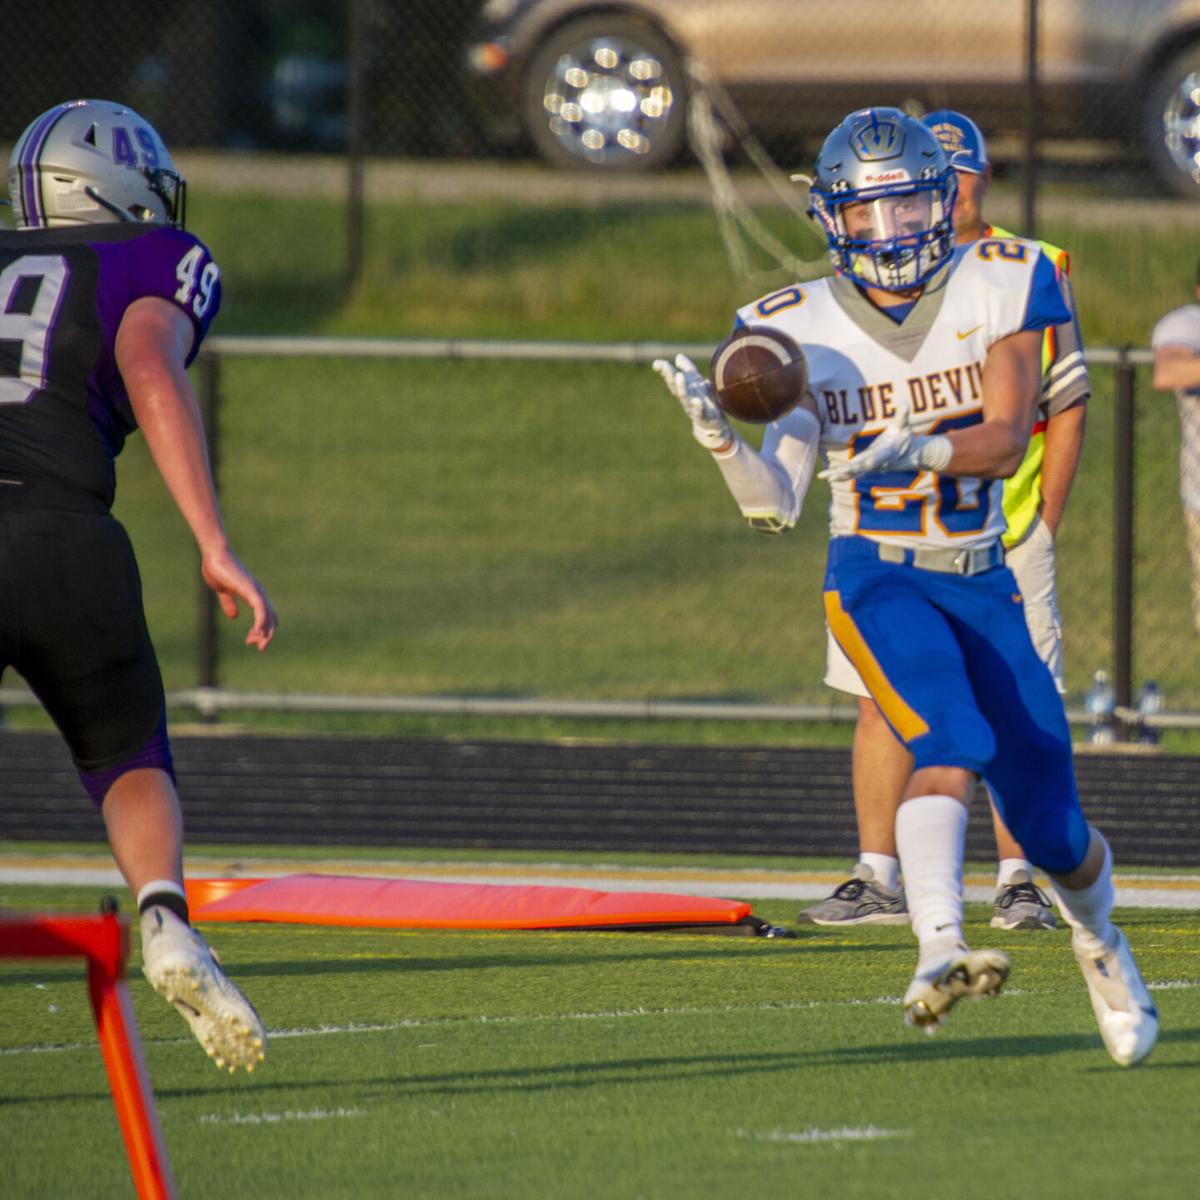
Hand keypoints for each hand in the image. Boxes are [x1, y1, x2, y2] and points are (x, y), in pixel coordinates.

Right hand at [200, 545, 277, 650]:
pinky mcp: (251, 589)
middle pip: (272, 618)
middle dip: (267, 635)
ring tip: (255, 643)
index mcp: (253, 594)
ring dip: (264, 632)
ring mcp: (256, 591)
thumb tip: (234, 617)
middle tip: (258, 648)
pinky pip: (261, 609)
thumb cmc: (217, 568)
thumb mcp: (222, 591)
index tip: (250, 641)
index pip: (266, 615)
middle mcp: (258, 593)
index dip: (262, 630)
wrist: (214, 554)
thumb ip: (229, 603)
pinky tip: (258, 632)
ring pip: (269, 616)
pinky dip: (262, 622)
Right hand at [652, 354, 734, 452]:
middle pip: (675, 387)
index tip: (656, 363)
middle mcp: (687, 399)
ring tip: (679, 376)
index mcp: (685, 390)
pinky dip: (697, 407)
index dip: (665, 370)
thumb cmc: (705, 402)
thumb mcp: (697, 384)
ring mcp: (694, 409)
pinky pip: (700, 412)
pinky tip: (697, 401)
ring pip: (685, 398)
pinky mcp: (705, 417)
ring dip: (681, 387)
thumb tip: (678, 356)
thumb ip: (688, 370)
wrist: (714, 427)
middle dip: (669, 376)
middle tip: (663, 366)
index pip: (672, 379)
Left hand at [819, 408, 951, 480]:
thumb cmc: (905, 437)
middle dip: (843, 472)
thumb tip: (904, 403)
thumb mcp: (905, 426)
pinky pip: (853, 473)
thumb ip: (903, 416)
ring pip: (853, 473)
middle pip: (858, 469)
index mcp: (884, 454)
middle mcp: (876, 463)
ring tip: (823, 476)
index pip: (872, 460)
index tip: (851, 465)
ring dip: (838, 475)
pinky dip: (842, 475)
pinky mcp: (868, 466)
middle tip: (827, 475)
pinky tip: (830, 477)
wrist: (911, 454)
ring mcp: (871, 466)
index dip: (862, 463)